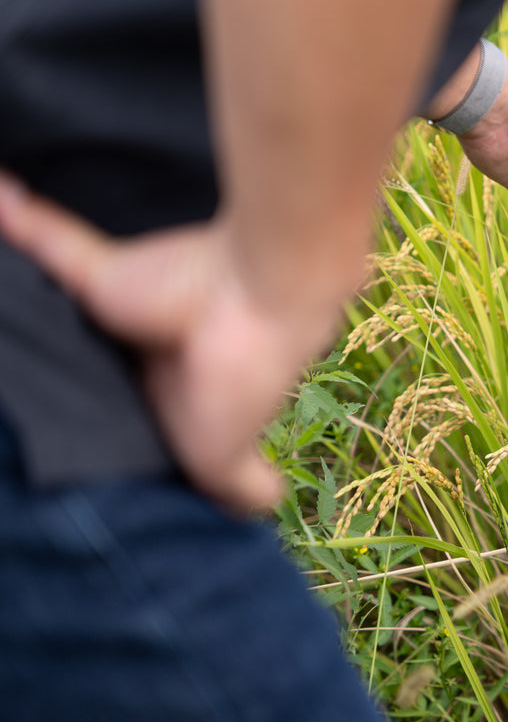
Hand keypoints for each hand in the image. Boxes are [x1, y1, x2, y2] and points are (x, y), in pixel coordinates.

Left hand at [0, 175, 340, 513]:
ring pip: (55, 306)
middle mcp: (143, 353)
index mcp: (174, 397)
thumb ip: (237, 486)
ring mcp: (122, 308)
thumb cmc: (245, 379)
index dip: (99, 421)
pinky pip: (44, 240)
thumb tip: (267, 503)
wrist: (258, 304)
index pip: (131, 413)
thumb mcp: (228, 459)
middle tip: (5, 397)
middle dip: (52, 366)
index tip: (49, 453)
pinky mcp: (98, 271)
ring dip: (21, 306)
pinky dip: (12, 219)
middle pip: (85, 360)